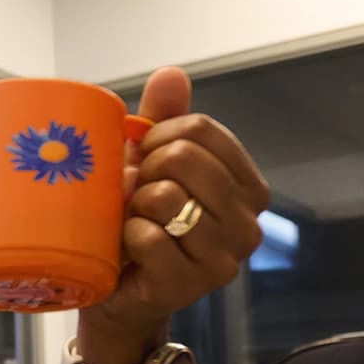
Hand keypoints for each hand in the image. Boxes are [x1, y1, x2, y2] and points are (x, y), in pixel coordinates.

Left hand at [84, 67, 269, 352]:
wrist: (115, 290)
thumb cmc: (137, 222)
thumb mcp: (150, 164)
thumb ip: (165, 119)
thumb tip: (171, 72)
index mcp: (248, 187)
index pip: (200, 129)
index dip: (159, 135)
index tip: (145, 157)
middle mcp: (248, 223)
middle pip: (184, 158)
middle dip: (145, 169)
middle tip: (135, 194)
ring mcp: (224, 258)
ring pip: (166, 197)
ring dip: (133, 205)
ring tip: (133, 221)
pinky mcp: (189, 285)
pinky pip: (147, 235)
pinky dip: (125, 235)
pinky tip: (127, 249)